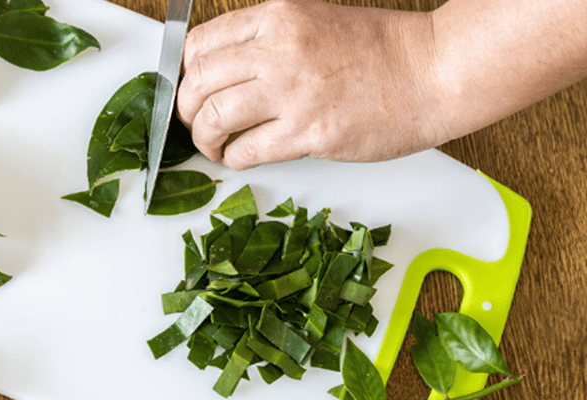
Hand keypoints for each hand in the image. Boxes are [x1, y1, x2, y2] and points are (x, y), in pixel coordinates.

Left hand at [176, 0, 445, 169]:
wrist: (436, 71)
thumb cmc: (385, 50)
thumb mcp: (316, 21)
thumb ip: (270, 42)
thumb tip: (227, 75)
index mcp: (278, 18)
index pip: (201, 44)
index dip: (187, 74)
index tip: (194, 90)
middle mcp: (279, 50)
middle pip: (199, 82)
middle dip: (186, 109)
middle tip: (194, 123)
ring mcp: (293, 92)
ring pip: (214, 117)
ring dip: (204, 139)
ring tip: (214, 147)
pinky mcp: (311, 132)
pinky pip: (248, 150)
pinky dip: (234, 159)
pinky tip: (240, 158)